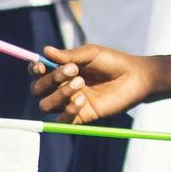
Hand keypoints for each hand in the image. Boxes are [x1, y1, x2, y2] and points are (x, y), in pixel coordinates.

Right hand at [30, 45, 155, 122]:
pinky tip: (83, 100)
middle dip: (51, 79)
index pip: (38, 73)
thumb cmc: (113, 62)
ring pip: (46, 105)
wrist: (136, 78)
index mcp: (62, 71)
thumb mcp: (91, 53)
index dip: (34, 70)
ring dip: (60, 93)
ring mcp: (70, 103)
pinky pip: (62, 120)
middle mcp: (62, 87)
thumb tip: (45, 51)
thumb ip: (69, 55)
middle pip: (38, 89)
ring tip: (81, 83)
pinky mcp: (80, 116)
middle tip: (73, 69)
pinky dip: (68, 109)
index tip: (41, 65)